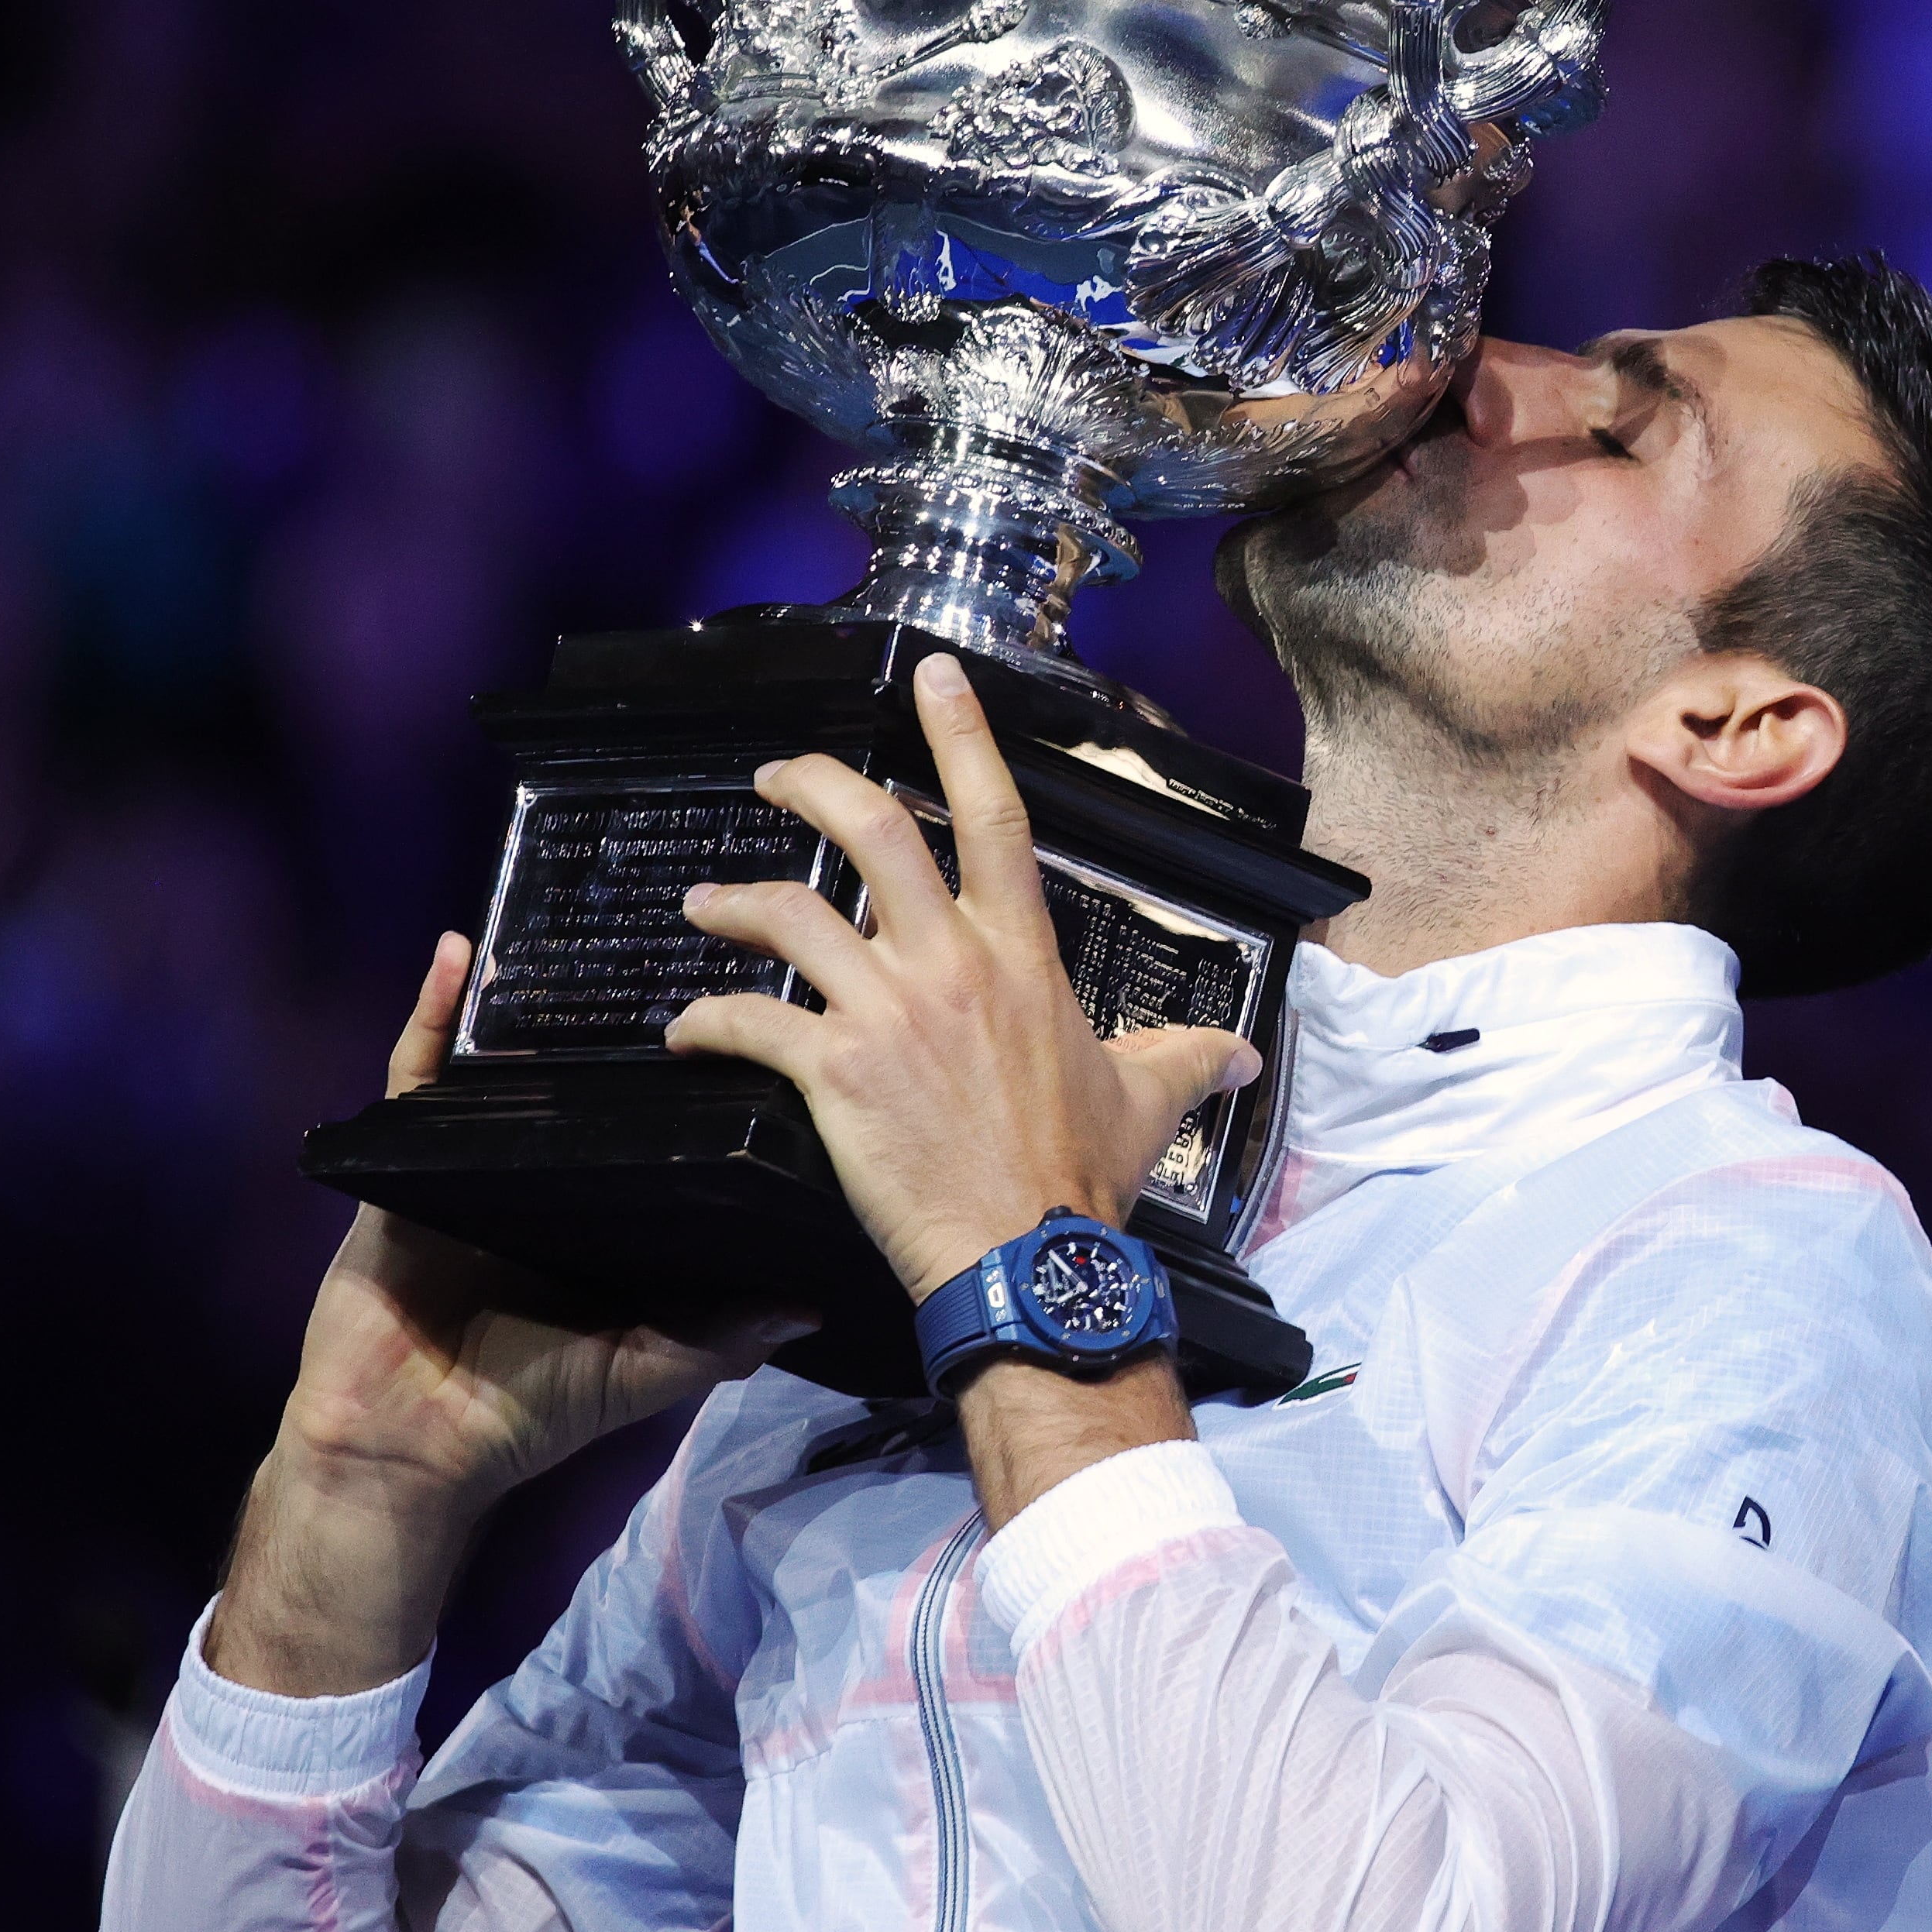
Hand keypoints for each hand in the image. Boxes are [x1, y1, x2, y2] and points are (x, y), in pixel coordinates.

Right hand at [207, 936, 810, 1695]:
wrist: (409, 1449)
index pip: (663, 1126)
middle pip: (591, 1078)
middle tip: (680, 931)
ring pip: (511, 1062)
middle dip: (626, 1013)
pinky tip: (456, 954)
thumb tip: (811, 1306)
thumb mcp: (644, 1369)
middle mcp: (553, 1171)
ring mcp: (479, 1160)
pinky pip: (416, 1074)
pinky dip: (431, 1015)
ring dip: (533, 996)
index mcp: (612, 1210)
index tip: (755, 1011)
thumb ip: (720, 1341)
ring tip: (575, 917)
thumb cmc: (529, 1412)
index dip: (701, 1073)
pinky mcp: (409, 1160)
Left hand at [666, 651, 1260, 1303]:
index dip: (962, 735)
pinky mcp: (835, 1073)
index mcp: (1020, 955)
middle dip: (811, 785)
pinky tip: (687, 1032)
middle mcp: (951, 963)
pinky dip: (707, 1021)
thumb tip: (1245, 1055)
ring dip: (733, 902)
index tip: (934, 676)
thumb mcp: (1150, 1100)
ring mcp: (888, 1012)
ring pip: (790, 916)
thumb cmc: (1083, 1177)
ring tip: (703, 904)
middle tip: (776, 777)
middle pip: (871, 832)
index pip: (993, 816)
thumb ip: (1191, 1059)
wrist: (1027, 1255)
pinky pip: (749, 1024)